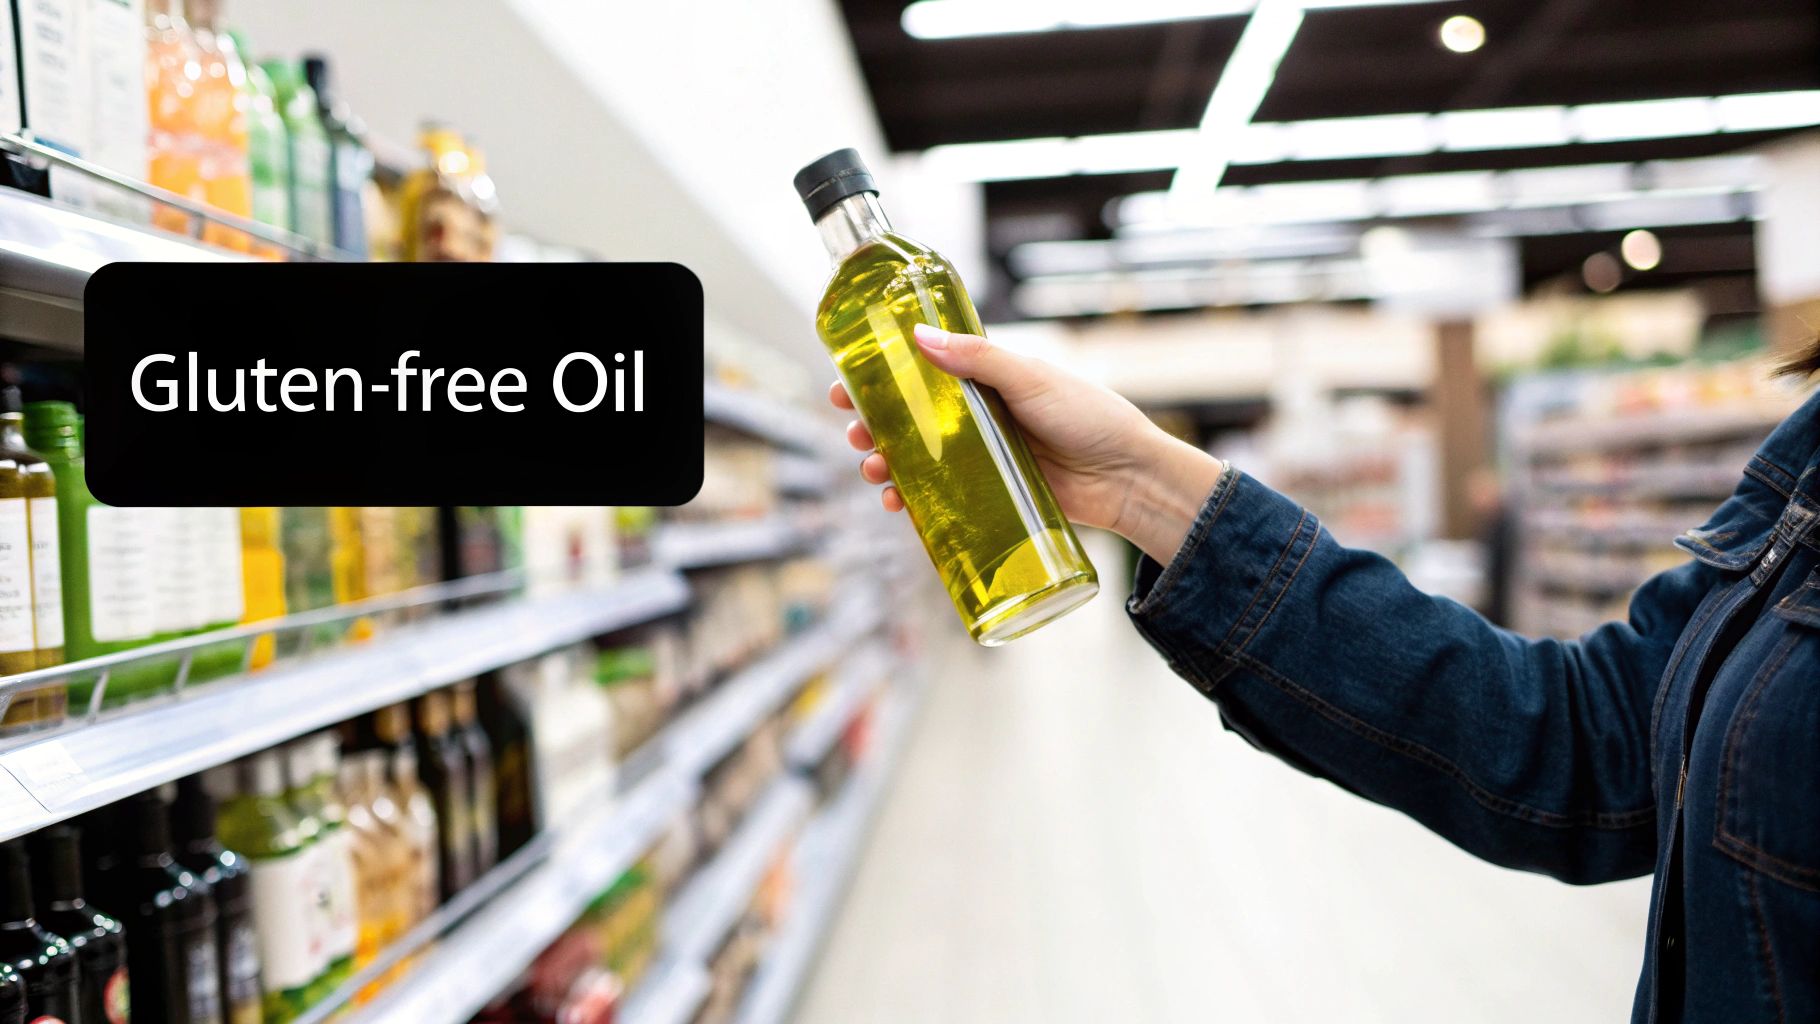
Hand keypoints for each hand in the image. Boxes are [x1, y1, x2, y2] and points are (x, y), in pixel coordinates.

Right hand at [830, 323, 1224, 563]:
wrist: (1128, 478)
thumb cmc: (1090, 418)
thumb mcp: (1032, 379)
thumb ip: (980, 359)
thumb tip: (920, 337)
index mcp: (983, 379)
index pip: (919, 372)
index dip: (878, 376)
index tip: (845, 381)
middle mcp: (975, 416)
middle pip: (906, 419)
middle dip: (872, 424)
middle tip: (854, 429)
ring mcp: (978, 458)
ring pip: (915, 460)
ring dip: (884, 462)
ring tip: (873, 468)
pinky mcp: (987, 496)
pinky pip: (939, 499)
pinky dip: (912, 501)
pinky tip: (896, 504)